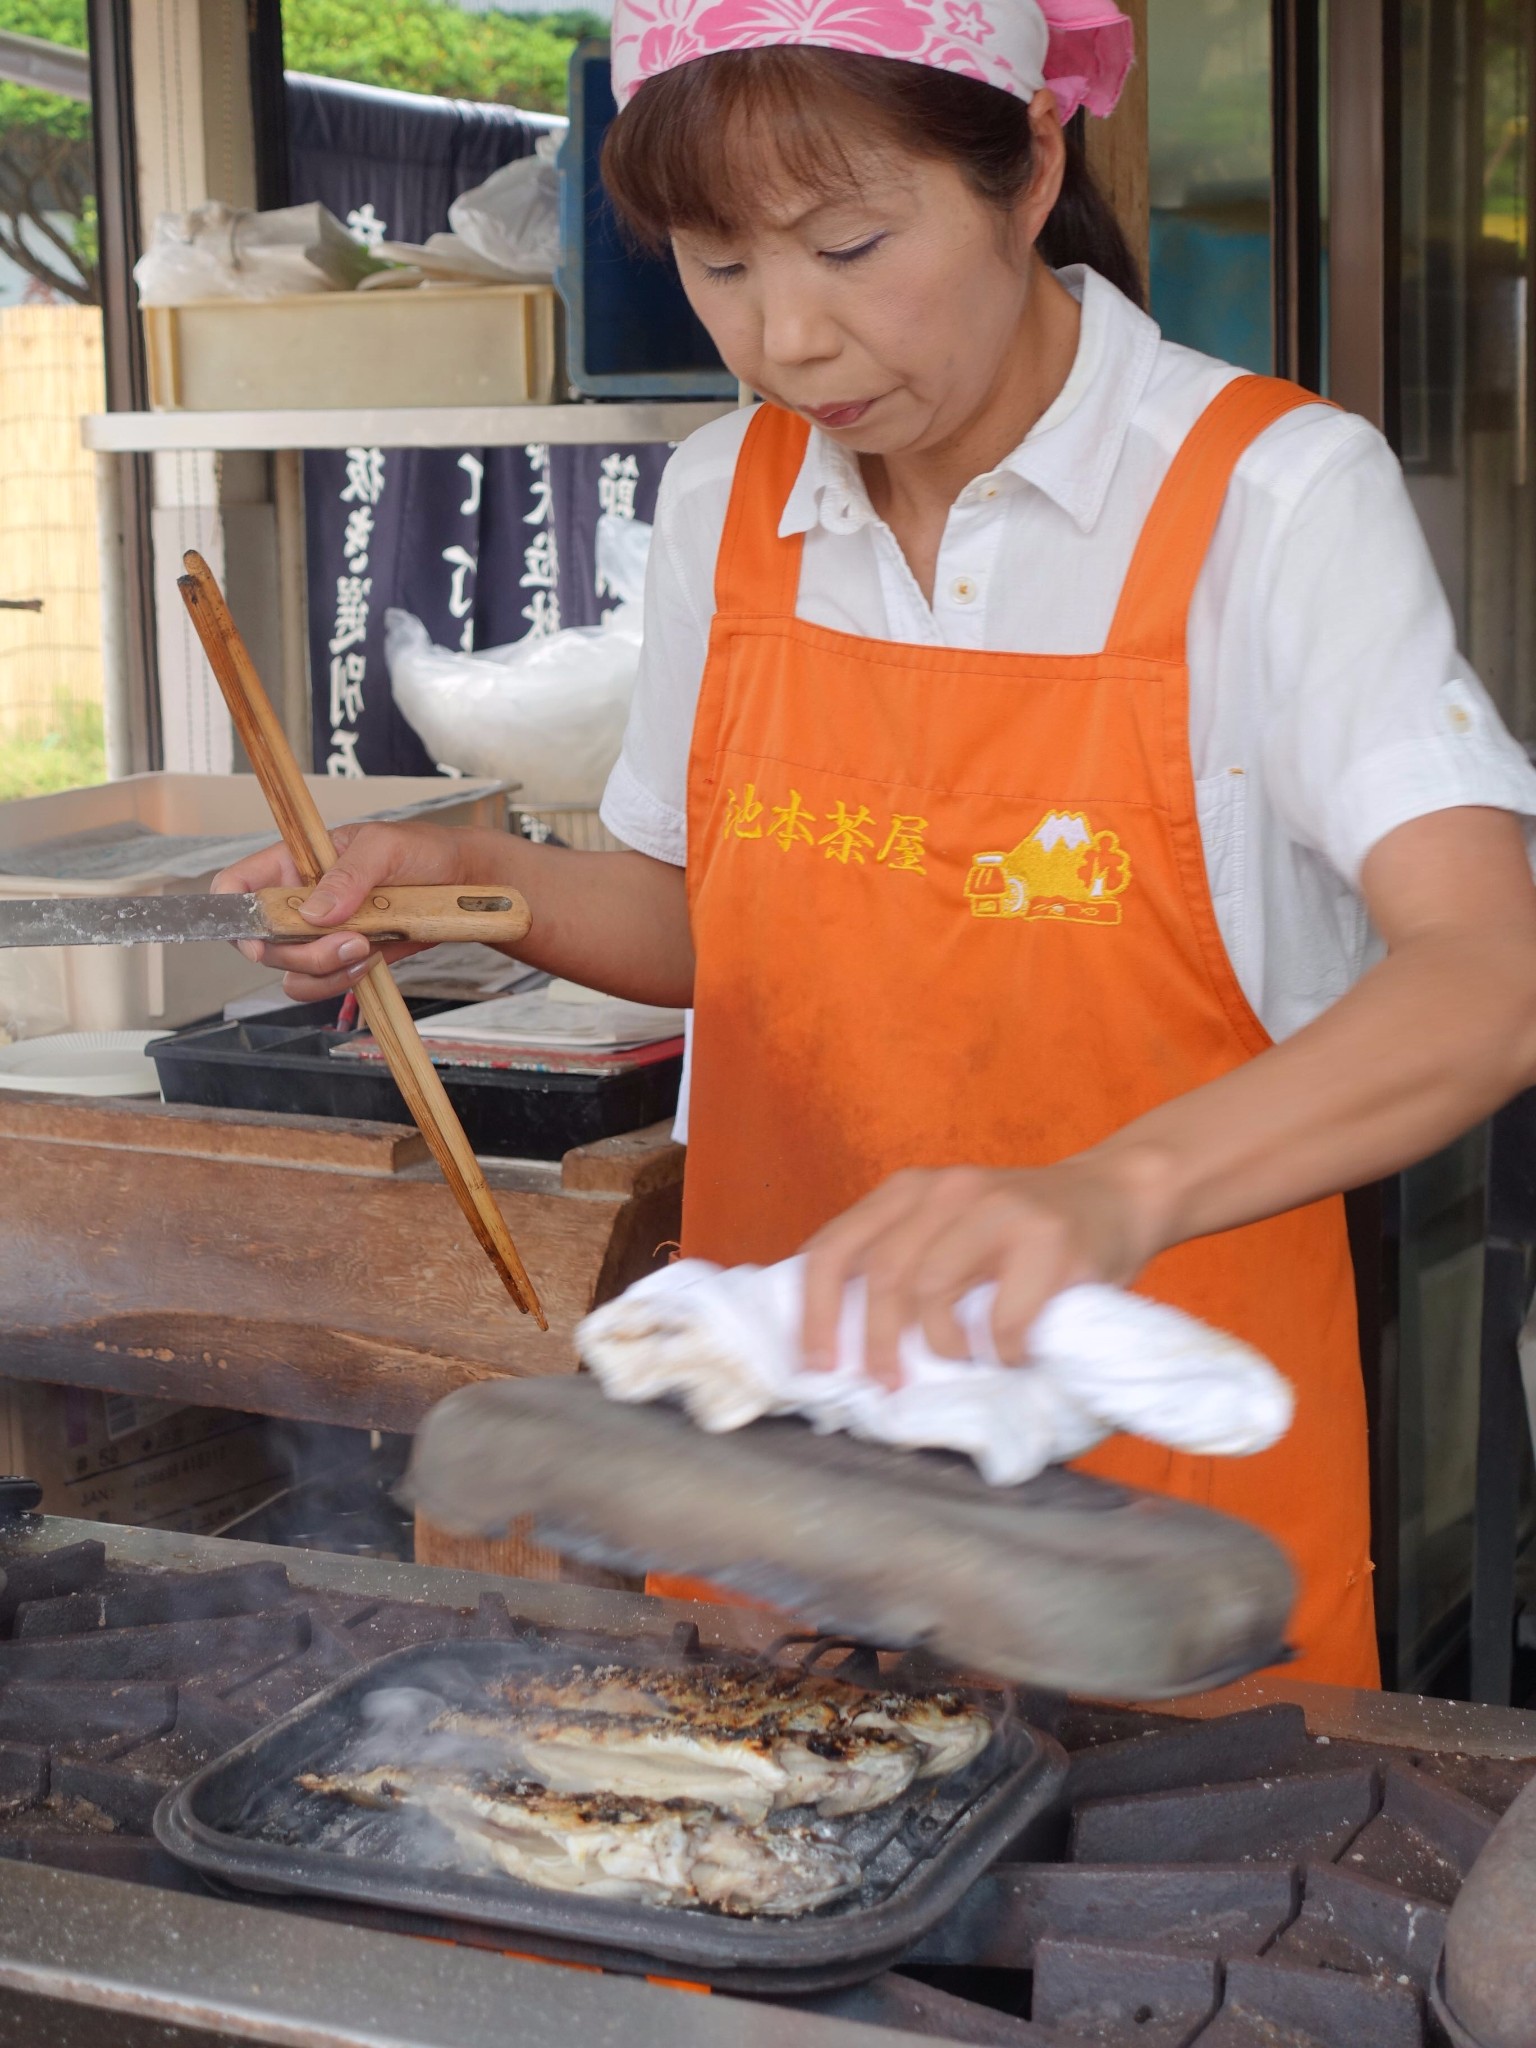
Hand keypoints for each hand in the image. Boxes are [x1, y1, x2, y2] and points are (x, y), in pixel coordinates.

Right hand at [212, 821, 470, 1000]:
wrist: (463, 881)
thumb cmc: (422, 850)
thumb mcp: (385, 847)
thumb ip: (348, 874)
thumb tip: (314, 911)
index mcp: (293, 864)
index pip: (236, 888)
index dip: (233, 916)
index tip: (263, 938)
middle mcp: (298, 902)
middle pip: (263, 943)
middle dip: (302, 952)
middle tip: (351, 938)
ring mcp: (320, 934)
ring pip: (292, 971)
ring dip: (325, 970)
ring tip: (367, 948)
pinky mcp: (344, 957)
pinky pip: (323, 983)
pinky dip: (343, 980)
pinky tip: (373, 958)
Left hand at [800, 1156, 1172, 1387]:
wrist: (1117, 1197)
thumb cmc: (1020, 1236)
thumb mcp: (948, 1231)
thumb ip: (902, 1264)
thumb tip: (838, 1349)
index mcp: (908, 1190)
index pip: (834, 1248)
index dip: (814, 1314)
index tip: (817, 1368)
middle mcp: (948, 1189)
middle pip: (884, 1277)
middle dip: (878, 1345)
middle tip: (888, 1385)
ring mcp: (1000, 1208)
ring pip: (933, 1293)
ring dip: (946, 1347)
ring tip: (966, 1360)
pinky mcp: (1050, 1239)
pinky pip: (1001, 1319)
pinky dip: (1000, 1353)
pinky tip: (1013, 1353)